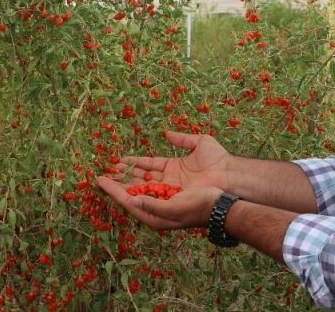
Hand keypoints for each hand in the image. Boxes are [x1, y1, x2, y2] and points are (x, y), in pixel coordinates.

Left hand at [97, 176, 221, 230]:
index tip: (100, 180)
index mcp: (154, 216)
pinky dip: (141, 169)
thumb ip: (152, 206)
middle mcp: (156, 206)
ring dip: (127, 174)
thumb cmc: (198, 208)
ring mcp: (163, 195)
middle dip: (117, 181)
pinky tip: (133, 163)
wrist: (221, 203)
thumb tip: (133, 199)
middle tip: (103, 170)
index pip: (127, 201)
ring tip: (114, 165)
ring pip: (139, 183)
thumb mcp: (174, 209)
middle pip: (131, 192)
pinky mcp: (171, 184)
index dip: (113, 190)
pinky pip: (151, 176)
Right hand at [115, 130, 232, 190]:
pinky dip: (134, 196)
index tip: (118, 160)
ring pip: (141, 189)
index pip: (148, 165)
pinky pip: (149, 199)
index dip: (134, 162)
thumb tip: (167, 133)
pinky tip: (121, 193)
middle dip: (123, 176)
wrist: (228, 175)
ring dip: (123, 186)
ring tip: (107, 182)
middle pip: (141, 178)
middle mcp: (170, 181)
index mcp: (174, 167)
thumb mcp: (199, 143)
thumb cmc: (218, 159)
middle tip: (106, 173)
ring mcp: (170, 191)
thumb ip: (182, 138)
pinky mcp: (172, 201)